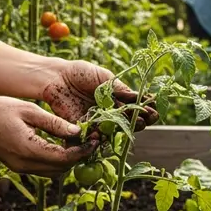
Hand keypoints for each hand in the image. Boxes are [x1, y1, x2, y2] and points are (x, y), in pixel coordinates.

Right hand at [0, 96, 96, 176]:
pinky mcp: (17, 167)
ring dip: (67, 161)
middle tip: (90, 140)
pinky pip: (43, 169)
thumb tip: (78, 131)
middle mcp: (24, 164)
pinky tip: (61, 145)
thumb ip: (54, 123)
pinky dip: (55, 161)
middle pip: (61, 170)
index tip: (95, 141)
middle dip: (78, 157)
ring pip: (53, 173)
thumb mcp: (29, 110)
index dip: (83, 152)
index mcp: (28, 149)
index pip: (64, 159)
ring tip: (78, 142)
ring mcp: (19, 168)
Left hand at [40, 59, 158, 126]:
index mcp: (116, 99)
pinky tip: (105, 133)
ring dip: (123, 129)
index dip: (145, 110)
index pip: (134, 107)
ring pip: (113, 131)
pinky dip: (99, 137)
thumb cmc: (80, 73)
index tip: (154, 110)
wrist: (56, 77)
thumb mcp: (104, 78)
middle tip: (146, 119)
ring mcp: (96, 122)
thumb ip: (120, 89)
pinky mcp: (82, 128)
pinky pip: (93, 136)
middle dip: (139, 121)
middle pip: (128, 122)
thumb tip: (138, 97)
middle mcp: (108, 113)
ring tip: (132, 124)